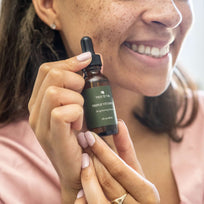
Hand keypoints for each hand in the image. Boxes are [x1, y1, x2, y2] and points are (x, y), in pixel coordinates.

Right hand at [28, 52, 91, 202]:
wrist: (77, 167)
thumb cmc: (80, 135)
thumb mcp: (76, 107)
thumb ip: (76, 87)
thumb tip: (87, 61)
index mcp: (39, 102)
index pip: (47, 70)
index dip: (69, 61)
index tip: (87, 59)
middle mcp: (35, 111)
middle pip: (52, 75)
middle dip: (75, 79)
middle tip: (83, 96)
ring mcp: (41, 124)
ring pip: (56, 92)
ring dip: (77, 100)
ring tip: (80, 114)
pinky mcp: (52, 135)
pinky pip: (61, 112)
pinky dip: (77, 114)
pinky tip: (79, 125)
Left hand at [75, 121, 159, 202]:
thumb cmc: (135, 191)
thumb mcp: (135, 171)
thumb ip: (127, 149)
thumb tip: (119, 124)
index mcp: (148, 194)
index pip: (120, 168)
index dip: (102, 151)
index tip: (89, 136)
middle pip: (107, 180)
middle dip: (92, 158)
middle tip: (81, 141)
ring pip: (96, 197)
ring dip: (86, 176)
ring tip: (83, 159)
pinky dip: (82, 198)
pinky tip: (80, 187)